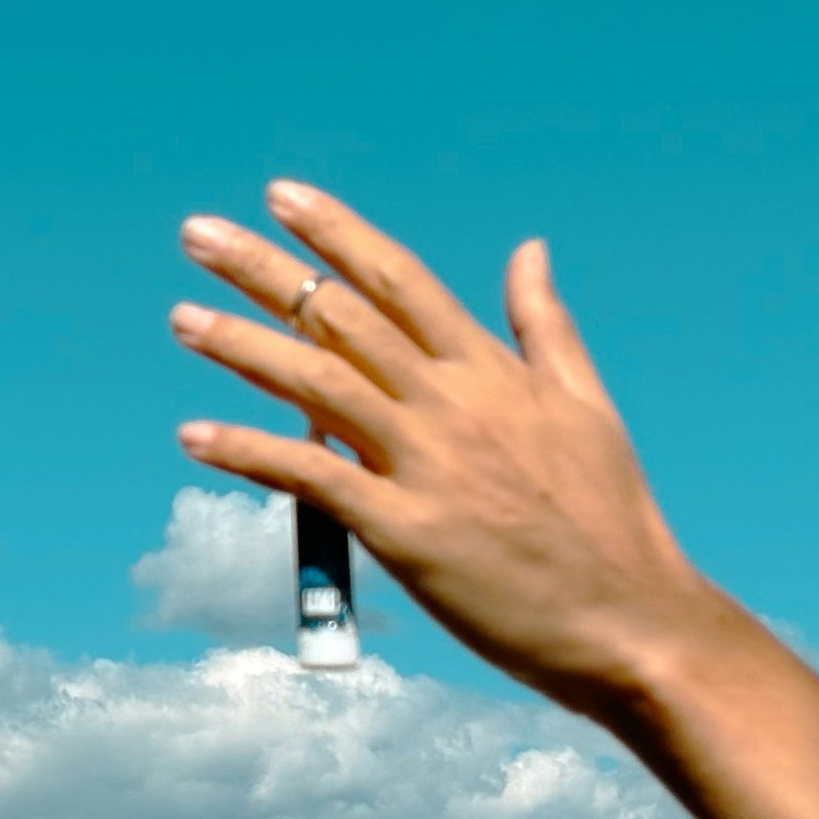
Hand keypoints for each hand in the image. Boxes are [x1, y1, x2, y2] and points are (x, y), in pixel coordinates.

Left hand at [169, 180, 728, 716]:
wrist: (637, 624)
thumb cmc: (611, 521)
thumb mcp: (586, 404)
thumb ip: (543, 324)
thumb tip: (528, 246)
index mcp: (490, 370)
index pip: (398, 278)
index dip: (334, 232)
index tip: (278, 194)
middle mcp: (453, 403)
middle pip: (340, 315)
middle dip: (262, 269)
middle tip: (195, 232)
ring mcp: (428, 464)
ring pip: (316, 384)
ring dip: (240, 346)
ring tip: (180, 318)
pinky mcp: (407, 531)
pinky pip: (311, 478)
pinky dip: (248, 452)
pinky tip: (194, 434)